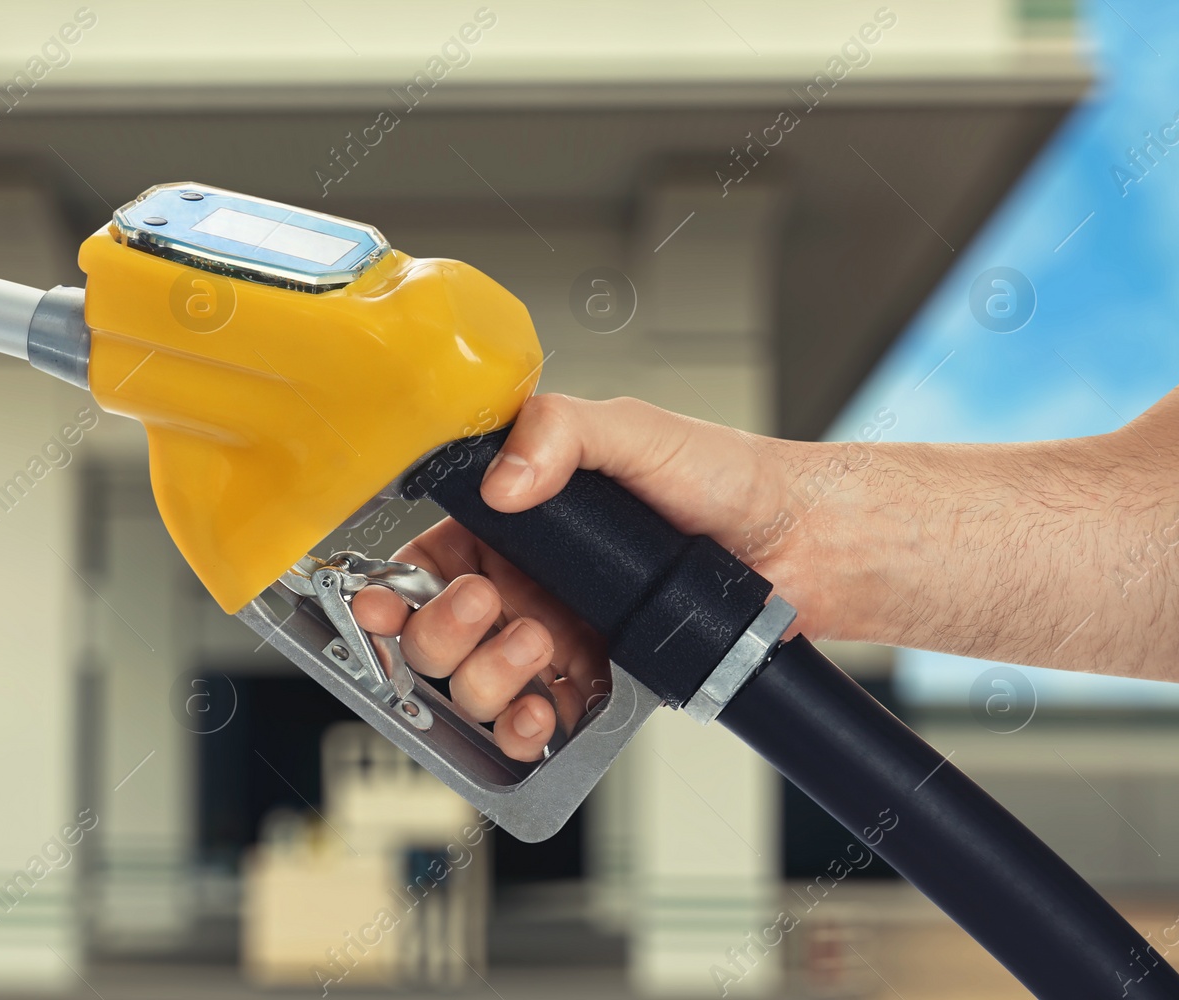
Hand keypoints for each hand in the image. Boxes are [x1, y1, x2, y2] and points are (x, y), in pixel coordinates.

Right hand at [351, 394, 810, 760]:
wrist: (798, 542)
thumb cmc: (720, 477)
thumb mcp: (631, 431)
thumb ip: (557, 432)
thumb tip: (503, 482)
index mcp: (512, 526)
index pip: (422, 563)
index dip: (390, 591)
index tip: (380, 606)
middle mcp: (523, 586)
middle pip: (433, 637)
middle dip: (445, 634)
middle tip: (493, 607)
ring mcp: (555, 640)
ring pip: (474, 688)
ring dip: (489, 678)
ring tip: (541, 645)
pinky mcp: (595, 686)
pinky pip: (533, 726)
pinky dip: (523, 730)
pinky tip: (540, 713)